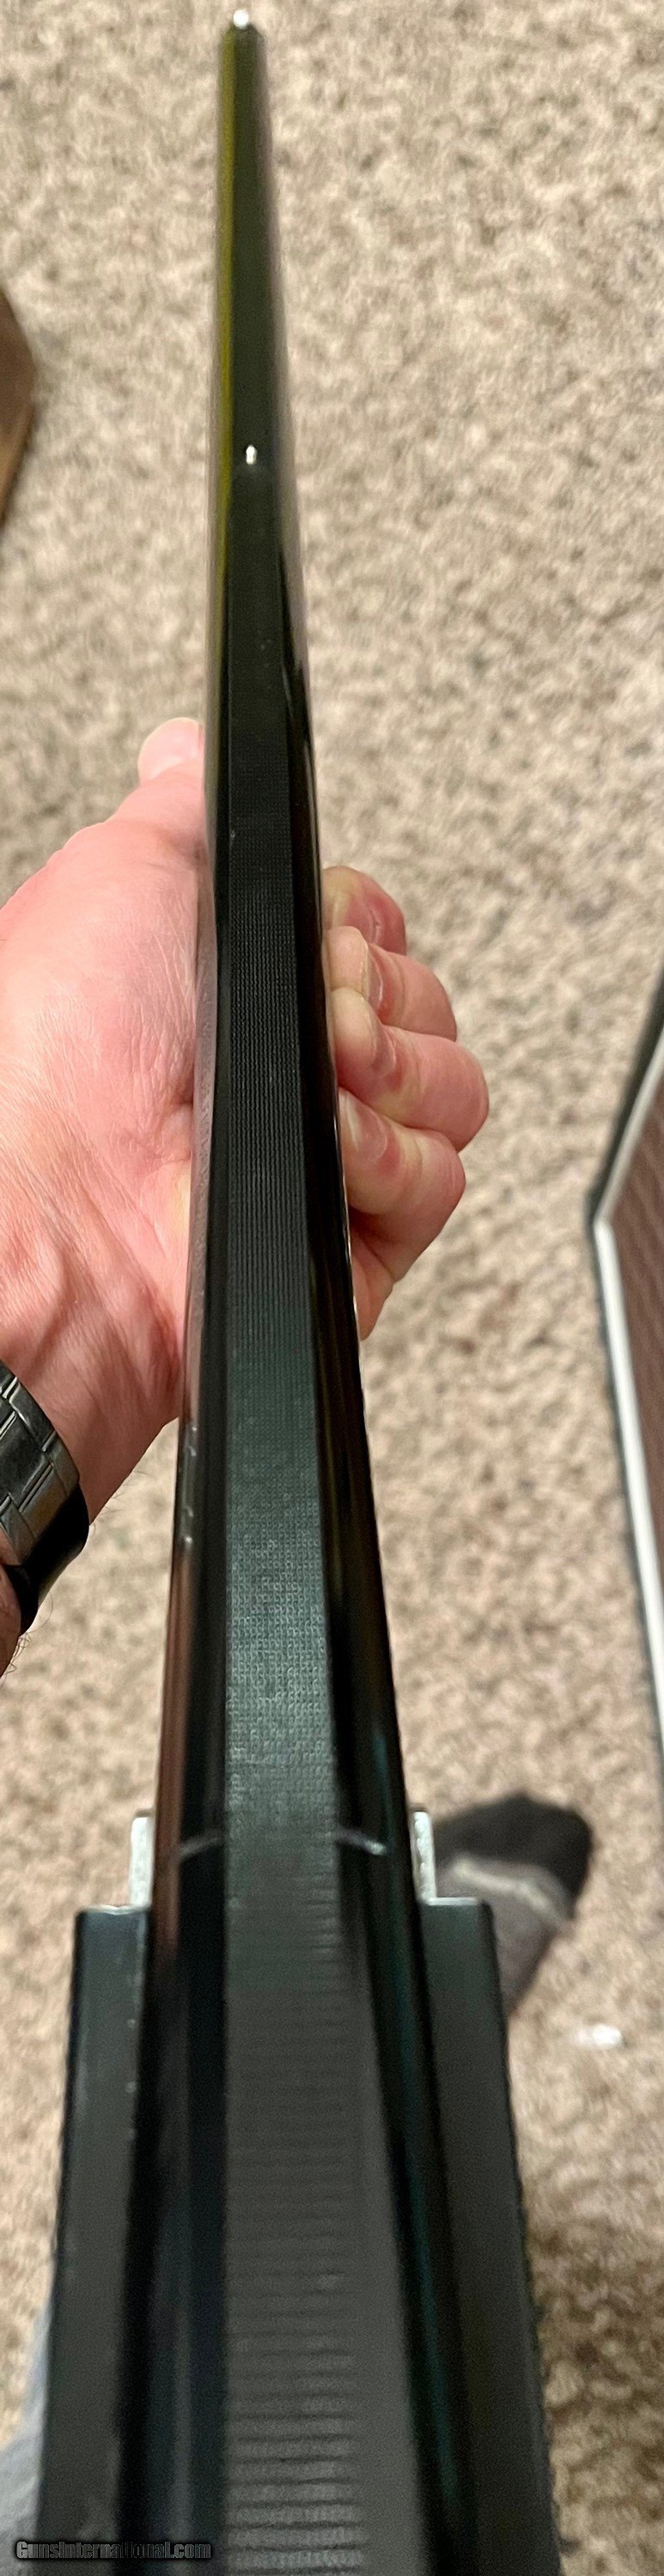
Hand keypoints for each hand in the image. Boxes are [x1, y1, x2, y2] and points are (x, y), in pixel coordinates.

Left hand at [0, 720, 487, 1524]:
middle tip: (310, 1013)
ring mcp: (327, 1154)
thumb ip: (182, 810)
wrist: (56, 1208)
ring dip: (390, 1074)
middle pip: (425, 1000)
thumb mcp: (115, 877)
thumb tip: (190, 748)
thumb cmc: (54, 1052)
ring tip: (312, 1083)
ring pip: (452, 1085)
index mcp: (238, 987)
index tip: (321, 935)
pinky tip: (317, 1155)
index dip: (360, 925)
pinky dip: (383, 1159)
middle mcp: (285, 1069)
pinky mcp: (358, 1231)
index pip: (374, 931)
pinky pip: (441, 1172)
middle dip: (379, 994)